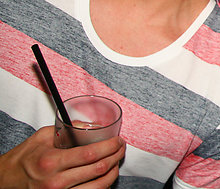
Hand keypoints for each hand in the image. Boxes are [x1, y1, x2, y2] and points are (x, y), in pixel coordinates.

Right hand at [0, 127, 125, 188]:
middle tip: (121, 148)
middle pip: (99, 170)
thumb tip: (91, 125)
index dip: (110, 146)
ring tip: (116, 161)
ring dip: (113, 172)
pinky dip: (102, 186)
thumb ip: (67, 129)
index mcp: (52, 162)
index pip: (91, 154)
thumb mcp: (42, 137)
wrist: (7, 180)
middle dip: (116, 156)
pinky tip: (105, 177)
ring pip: (99, 186)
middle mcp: (57, 181)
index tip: (118, 140)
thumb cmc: (25, 158)